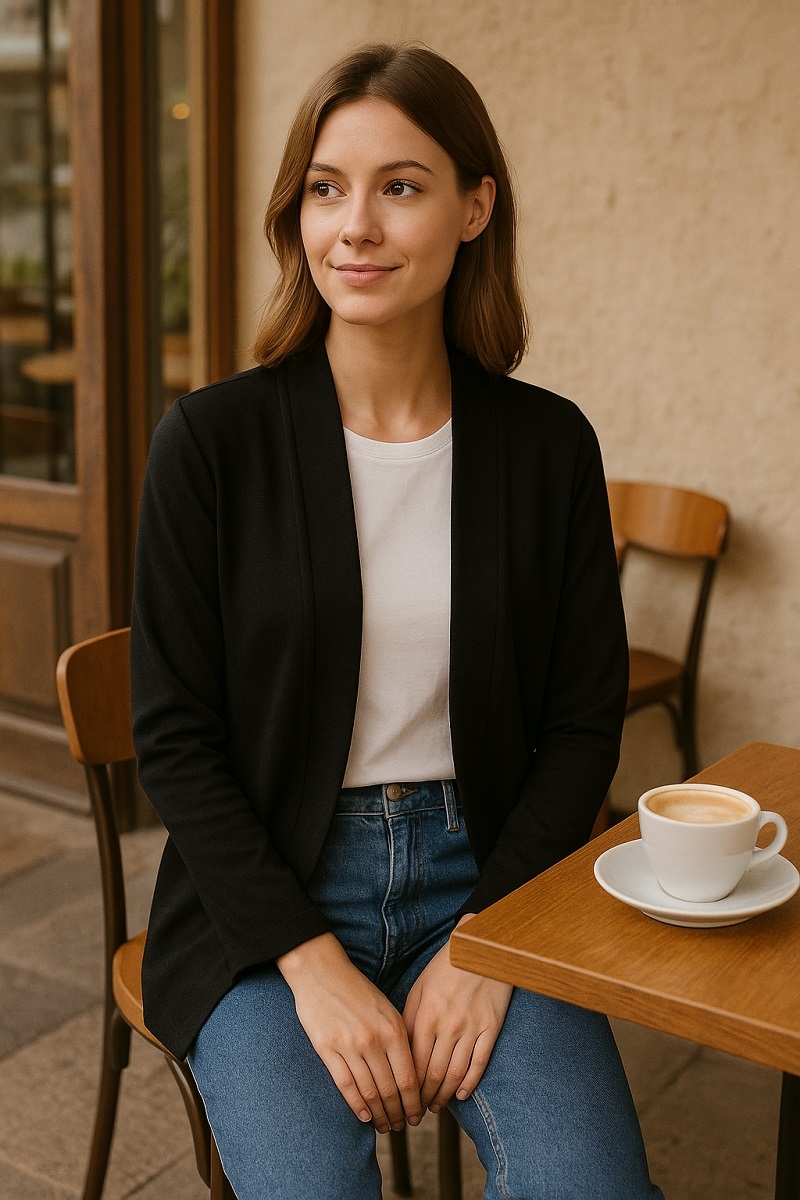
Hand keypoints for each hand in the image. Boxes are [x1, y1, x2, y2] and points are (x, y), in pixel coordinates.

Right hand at [276, 932, 421, 1133]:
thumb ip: (398, 1038)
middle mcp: (374, 1040)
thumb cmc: (357, 989)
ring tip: (385, 1126)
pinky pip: (346, 1085)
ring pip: (369, 1092)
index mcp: (393, 1029)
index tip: (417, 1116)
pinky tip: (363, 1117)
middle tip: (402, 1126)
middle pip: (391, 1090)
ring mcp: (350, 1046)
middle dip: (398, 1114)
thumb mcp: (386, 1009)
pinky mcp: (327, 1049)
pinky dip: (356, 1105)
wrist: (322, 972)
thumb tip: (410, 1074)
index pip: (409, 1078)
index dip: (413, 1103)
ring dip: (379, 1115)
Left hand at [402, 917, 512, 1111]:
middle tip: (418, 1111)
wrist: (481, 949)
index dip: (408, 1087)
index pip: (414, 1063)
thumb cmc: (445, 967)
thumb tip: (400, 1051)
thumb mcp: (420, 988)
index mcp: (426, 1016)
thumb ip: (409, 1020)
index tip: (403, 1099)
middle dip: (424, 1097)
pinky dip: (469, 1083)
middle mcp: (447, 1026)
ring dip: (444, 1095)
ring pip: (455, 1074)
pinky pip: (479, 1064)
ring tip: (437, 1106)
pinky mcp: (491, 1028)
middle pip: (433, 1074)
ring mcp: (471, 1029)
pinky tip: (461, 1094)